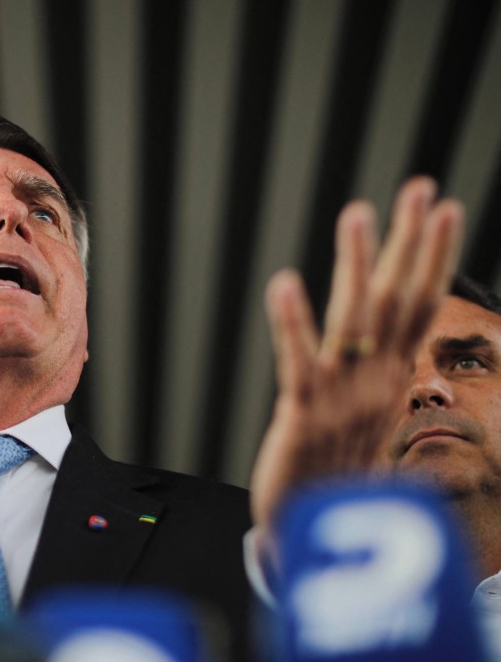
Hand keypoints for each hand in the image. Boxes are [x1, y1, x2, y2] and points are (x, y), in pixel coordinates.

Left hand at [250, 177, 462, 538]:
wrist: (318, 537)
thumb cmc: (338, 473)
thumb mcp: (368, 420)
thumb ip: (381, 380)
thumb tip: (396, 351)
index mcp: (390, 378)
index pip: (419, 306)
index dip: (431, 257)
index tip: (441, 208)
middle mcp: (376, 383)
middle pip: (398, 302)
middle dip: (410, 244)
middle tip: (420, 189)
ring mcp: (343, 399)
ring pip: (354, 322)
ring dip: (356, 265)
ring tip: (357, 213)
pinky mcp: (303, 417)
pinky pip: (299, 363)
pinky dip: (293, 323)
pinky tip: (285, 282)